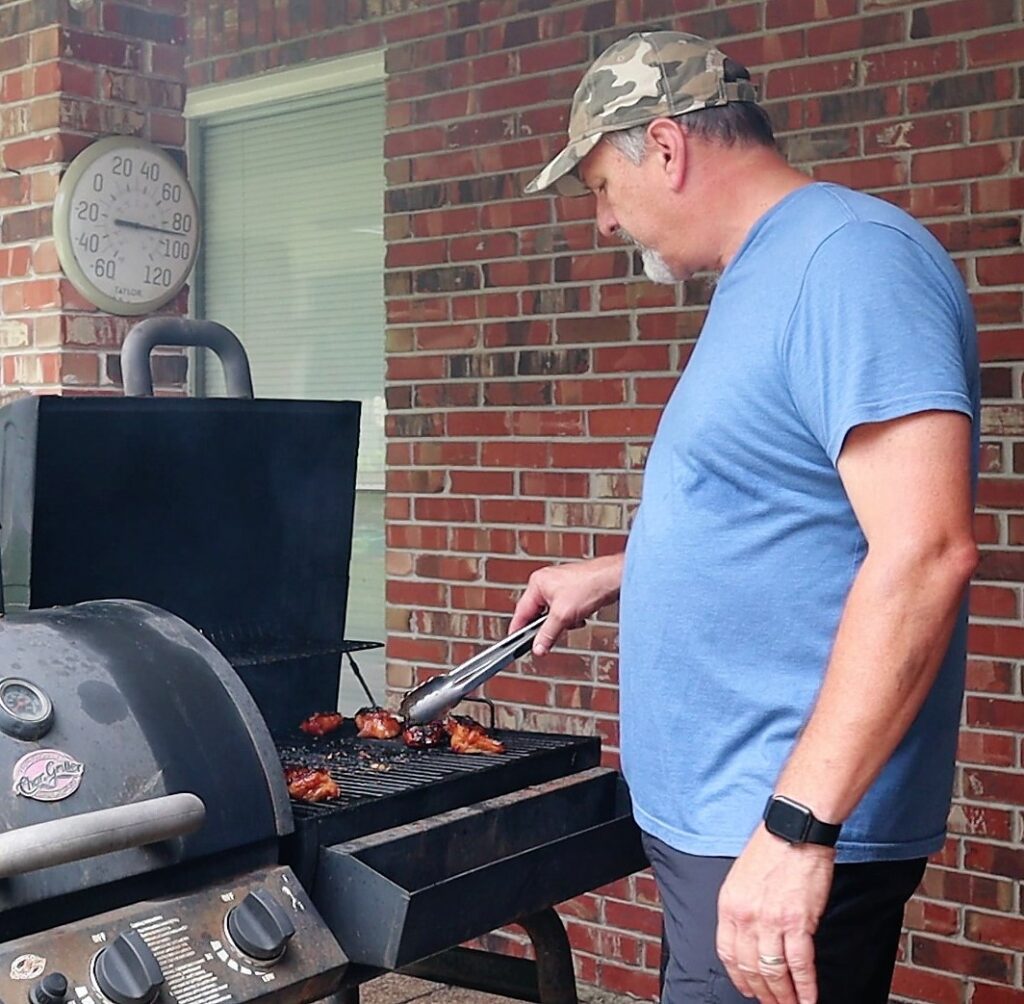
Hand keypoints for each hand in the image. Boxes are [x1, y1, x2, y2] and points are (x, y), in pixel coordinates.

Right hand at [508, 553, 622, 654]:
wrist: (614, 579)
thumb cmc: (590, 585)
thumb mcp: (563, 615)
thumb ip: (547, 634)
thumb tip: (538, 647)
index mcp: (538, 583)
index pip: (521, 611)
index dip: (518, 629)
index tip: (516, 643)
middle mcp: (546, 582)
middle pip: (538, 613)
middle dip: (549, 625)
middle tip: (555, 632)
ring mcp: (560, 586)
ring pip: (553, 614)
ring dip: (564, 621)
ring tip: (575, 618)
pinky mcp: (572, 591)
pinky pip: (565, 611)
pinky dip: (572, 617)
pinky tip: (581, 616)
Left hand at [716, 825, 833, 1003]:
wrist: (795, 830)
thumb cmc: (772, 850)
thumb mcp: (741, 878)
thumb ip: (743, 909)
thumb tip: (751, 939)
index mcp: (728, 904)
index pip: (727, 953)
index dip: (738, 977)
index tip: (747, 989)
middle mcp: (745, 916)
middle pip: (750, 967)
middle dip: (762, 992)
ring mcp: (770, 920)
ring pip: (773, 971)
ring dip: (784, 996)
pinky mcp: (797, 922)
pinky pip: (799, 964)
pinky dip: (806, 987)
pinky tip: (810, 999)